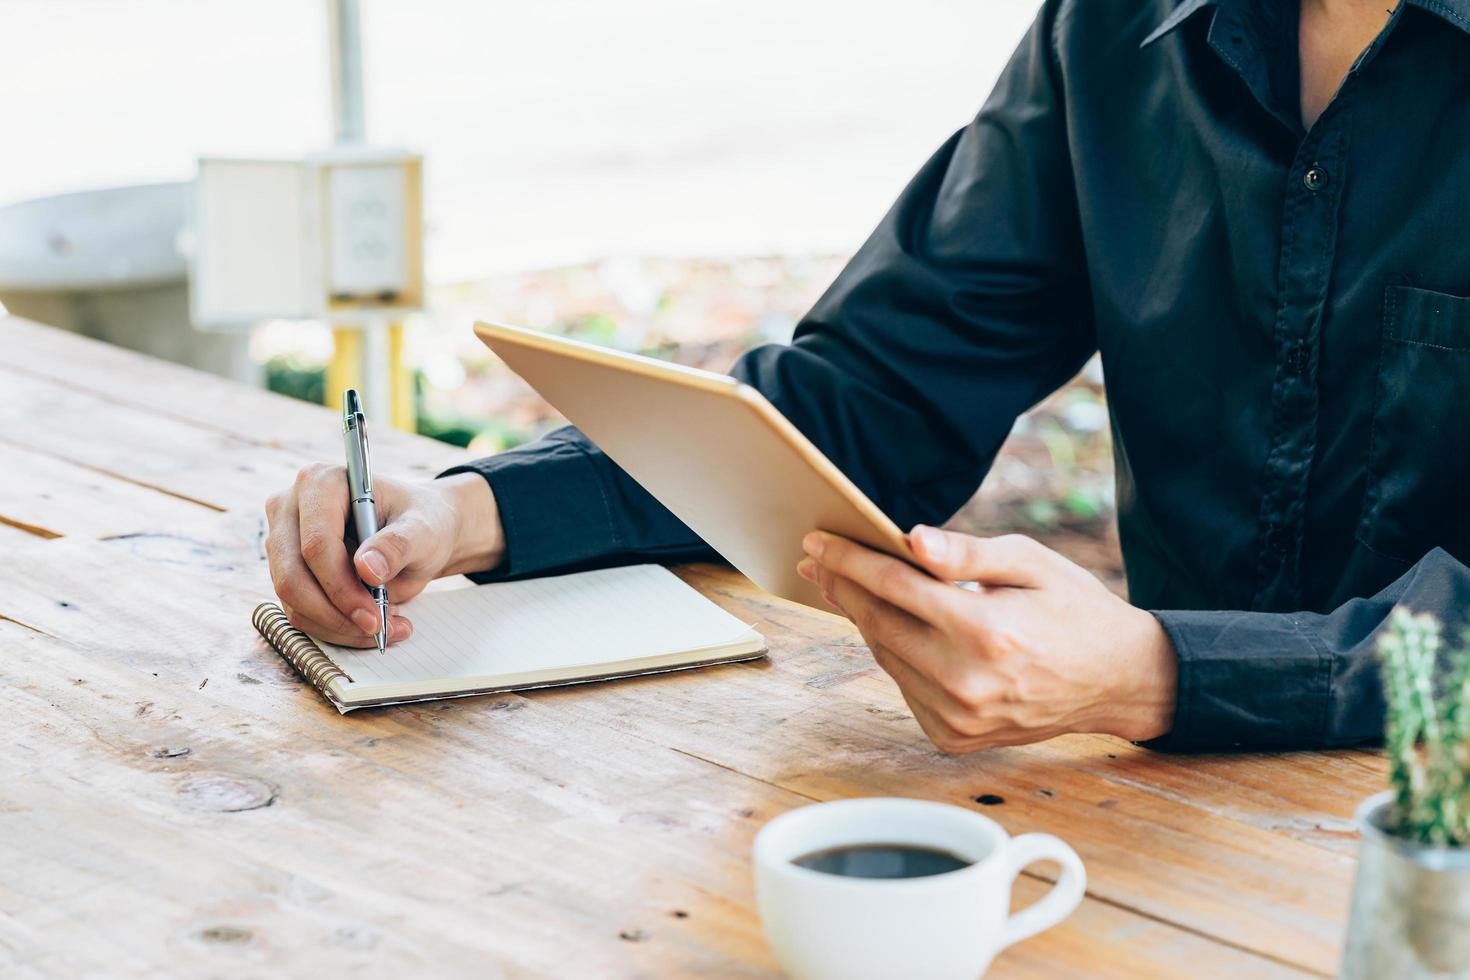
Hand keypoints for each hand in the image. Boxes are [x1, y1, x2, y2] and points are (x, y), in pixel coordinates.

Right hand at [264, 466, 503, 647]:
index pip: (316, 544)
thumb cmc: (421, 522)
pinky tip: (370, 620)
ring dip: (338, 624)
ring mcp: (283, 541)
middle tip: (378, 627)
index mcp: (322, 482)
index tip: (374, 614)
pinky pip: (300, 612)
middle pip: (293, 576)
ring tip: (386, 623)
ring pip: (293, 601)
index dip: (341, 586)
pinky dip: (334, 627)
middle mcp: (291, 508)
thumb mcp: (424, 530)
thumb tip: (367, 569)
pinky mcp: (286, 570)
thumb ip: (398, 544)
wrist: (418, 533)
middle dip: (337, 612)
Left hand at [797, 526, 1176, 752]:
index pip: (894, 587)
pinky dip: (894, 653)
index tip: (819, 540)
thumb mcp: (1030, 563)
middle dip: (843, 586)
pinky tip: (890, 625)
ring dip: (862, 619)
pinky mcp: (954, 738)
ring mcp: (959, 717)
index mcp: (986, 632)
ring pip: (886, 656)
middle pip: (878, 623)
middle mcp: (966, 682)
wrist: (1116, 680)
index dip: (851, 560)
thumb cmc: (1073, 609)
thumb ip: (967, 552)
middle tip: (817, 558)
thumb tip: (910, 538)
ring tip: (843, 584)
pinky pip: (904, 686)